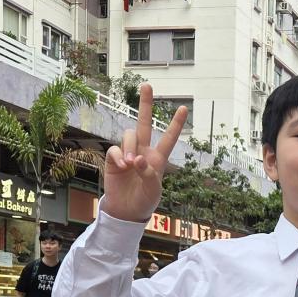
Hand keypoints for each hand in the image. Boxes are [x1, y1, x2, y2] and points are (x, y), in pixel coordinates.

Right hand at [100, 85, 187, 222]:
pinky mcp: (114, 159)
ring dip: (130, 146)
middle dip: (145, 104)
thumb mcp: (153, 189)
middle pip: (144, 123)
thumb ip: (149, 173)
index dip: (176, 124)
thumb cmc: (144, 200)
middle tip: (147, 85)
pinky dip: (119, 156)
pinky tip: (123, 167)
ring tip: (131, 164)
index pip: (168, 138)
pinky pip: (115, 149)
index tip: (184, 108)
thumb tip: (138, 159)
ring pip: (129, 135)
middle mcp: (143, 151)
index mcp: (158, 158)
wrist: (126, 210)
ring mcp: (128, 153)